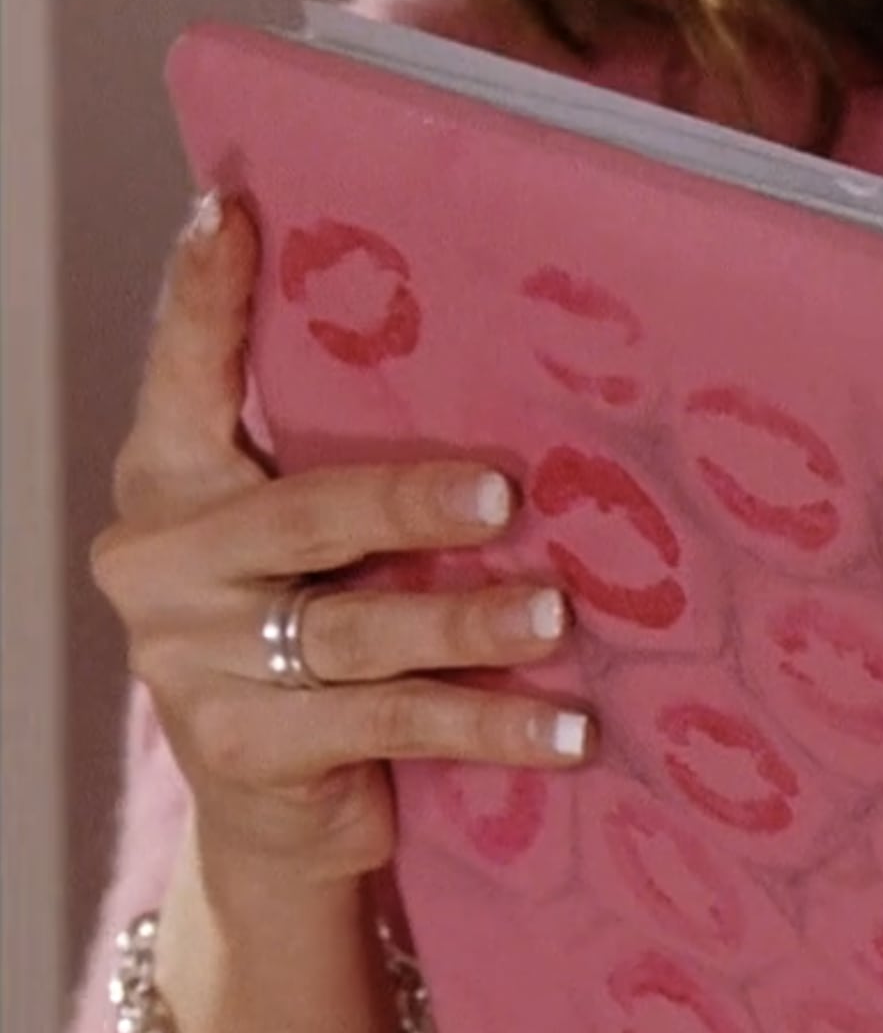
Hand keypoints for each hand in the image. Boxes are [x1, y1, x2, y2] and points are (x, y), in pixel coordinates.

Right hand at [88, 189, 590, 891]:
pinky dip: (492, 723)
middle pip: (302, 516)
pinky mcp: (246, 748)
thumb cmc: (323, 650)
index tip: (230, 209)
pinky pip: (394, 725)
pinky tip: (569, 729)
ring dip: (469, 625)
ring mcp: (191, 660)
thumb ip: (350, 473)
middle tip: (504, 493)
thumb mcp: (319, 552)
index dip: (203, 294)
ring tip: (558, 614)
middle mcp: (163, 561)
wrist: (282, 823)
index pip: (183, 374)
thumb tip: (512, 397)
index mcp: (174, 481)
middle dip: (407, 502)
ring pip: (356, 630)